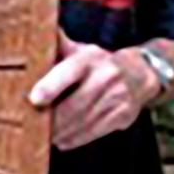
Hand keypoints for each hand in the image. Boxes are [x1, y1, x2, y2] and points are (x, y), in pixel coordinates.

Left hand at [28, 31, 155, 151]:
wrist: (139, 73)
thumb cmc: (98, 63)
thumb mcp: (81, 51)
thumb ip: (57, 47)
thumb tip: (36, 32)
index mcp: (90, 58)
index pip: (69, 71)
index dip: (51, 86)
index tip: (35, 99)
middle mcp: (106, 77)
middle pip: (74, 105)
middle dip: (53, 120)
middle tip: (34, 128)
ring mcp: (117, 97)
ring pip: (83, 122)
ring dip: (62, 133)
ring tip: (46, 137)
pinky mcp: (123, 115)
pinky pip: (94, 132)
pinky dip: (75, 139)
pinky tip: (62, 141)